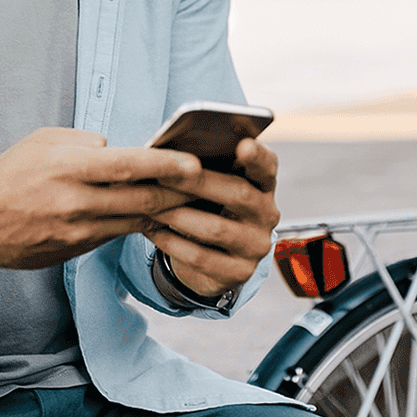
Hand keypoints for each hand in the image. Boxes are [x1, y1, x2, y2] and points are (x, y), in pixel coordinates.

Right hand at [0, 128, 204, 270]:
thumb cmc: (8, 174)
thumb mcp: (42, 142)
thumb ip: (85, 143)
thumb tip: (120, 150)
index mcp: (67, 167)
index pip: (126, 166)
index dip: (165, 166)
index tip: (195, 165)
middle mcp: (75, 201)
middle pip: (140, 200)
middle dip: (180, 194)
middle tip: (211, 186)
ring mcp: (76, 231)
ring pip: (134, 222)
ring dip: (166, 214)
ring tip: (194, 202)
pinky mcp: (76, 250)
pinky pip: (117, 235)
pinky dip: (139, 226)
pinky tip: (158, 217)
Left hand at [146, 137, 278, 297]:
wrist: (208, 258)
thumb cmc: (205, 207)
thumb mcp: (210, 187)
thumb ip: (202, 169)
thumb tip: (171, 153)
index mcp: (263, 185)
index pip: (267, 165)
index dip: (257, 156)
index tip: (243, 144)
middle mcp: (267, 214)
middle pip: (239, 194)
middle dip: (199, 182)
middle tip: (164, 173)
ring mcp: (256, 246)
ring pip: (217, 228)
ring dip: (178, 214)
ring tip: (149, 203)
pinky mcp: (239, 272)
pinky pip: (202, 257)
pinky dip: (172, 242)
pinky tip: (151, 230)